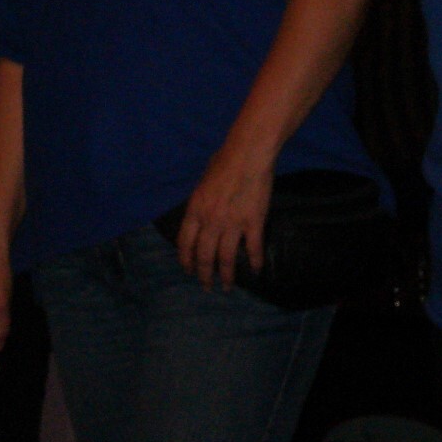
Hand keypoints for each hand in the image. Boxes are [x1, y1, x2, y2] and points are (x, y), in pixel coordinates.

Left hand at [176, 149, 272, 289]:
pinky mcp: (253, 223)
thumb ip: (200, 202)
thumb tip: (201, 214)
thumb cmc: (224, 161)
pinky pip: (253, 248)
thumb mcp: (203, 182)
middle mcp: (211, 221)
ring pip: (227, 258)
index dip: (185, 259)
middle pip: (204, 255)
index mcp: (195, 209)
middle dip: (203, 274)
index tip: (187, 270)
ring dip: (226, 275)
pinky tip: (256, 270)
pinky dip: (255, 261)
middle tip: (206, 286)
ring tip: (226, 287)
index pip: (185, 242)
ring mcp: (233, 224)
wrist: (247, 155)